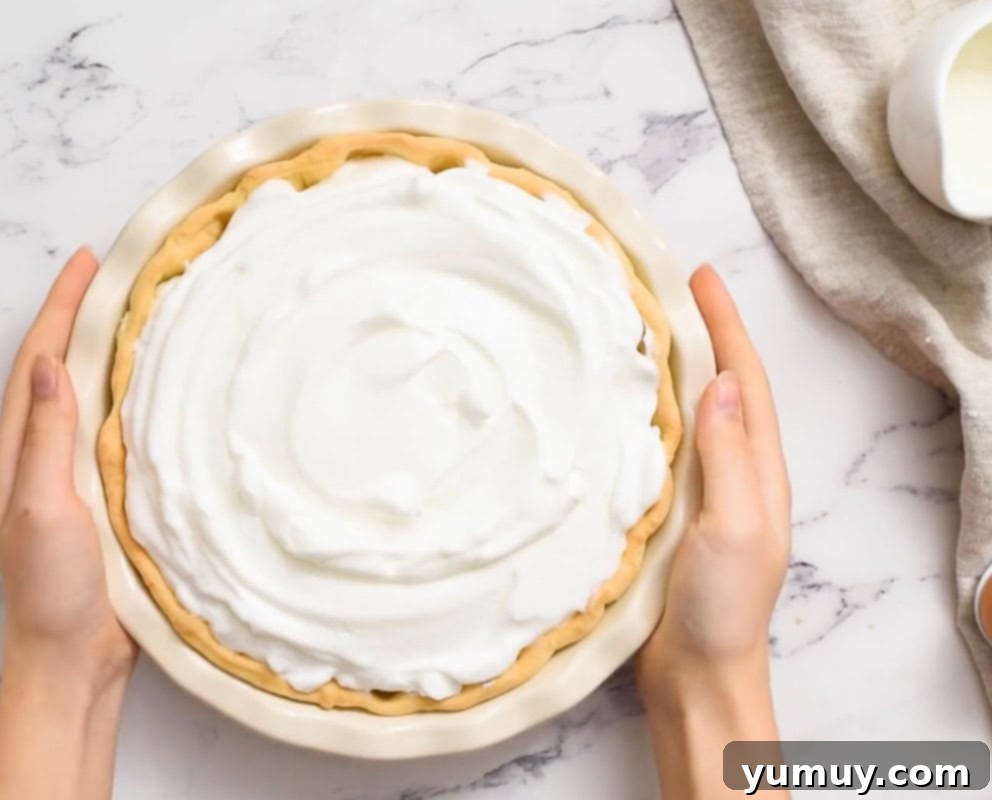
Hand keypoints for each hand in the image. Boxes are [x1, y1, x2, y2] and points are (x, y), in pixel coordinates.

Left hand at [0, 248, 134, 799]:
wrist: (75, 656)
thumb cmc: (52, 587)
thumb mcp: (40, 507)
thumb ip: (46, 438)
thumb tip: (52, 364)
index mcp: (20, 450)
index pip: (39, 360)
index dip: (61, 308)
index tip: (89, 261)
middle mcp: (44, 453)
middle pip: (61, 366)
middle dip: (83, 315)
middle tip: (120, 273)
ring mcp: (75, 473)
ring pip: (91, 394)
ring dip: (110, 349)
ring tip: (142, 311)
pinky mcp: (106, 494)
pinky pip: (116, 428)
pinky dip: (132, 394)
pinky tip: (160, 388)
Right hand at [636, 264, 790, 798]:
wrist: (695, 674)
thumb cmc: (723, 607)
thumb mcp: (737, 526)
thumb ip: (728, 457)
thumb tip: (717, 381)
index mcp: (755, 470)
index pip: (742, 380)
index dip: (725, 325)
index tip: (699, 276)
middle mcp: (728, 472)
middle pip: (716, 386)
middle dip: (698, 333)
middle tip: (662, 288)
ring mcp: (696, 492)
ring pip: (683, 413)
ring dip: (667, 368)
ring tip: (634, 328)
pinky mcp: (663, 514)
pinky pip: (654, 448)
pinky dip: (640, 414)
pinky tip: (610, 405)